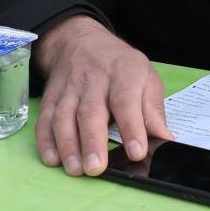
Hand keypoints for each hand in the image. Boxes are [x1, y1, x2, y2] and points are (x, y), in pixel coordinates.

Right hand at [33, 16, 171, 176]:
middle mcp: (94, 80)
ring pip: (64, 116)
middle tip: (96, 168)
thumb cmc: (120, 66)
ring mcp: (69, 89)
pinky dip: (45, 140)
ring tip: (75, 169)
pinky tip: (51, 159)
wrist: (80, 41)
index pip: (126, 100)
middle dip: (92, 141)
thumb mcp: (146, 78)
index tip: (136, 152)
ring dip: (67, 144)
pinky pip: (44, 118)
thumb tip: (164, 139)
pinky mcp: (51, 96)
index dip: (131, 127)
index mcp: (124, 72)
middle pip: (90, 111)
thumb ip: (154, 110)